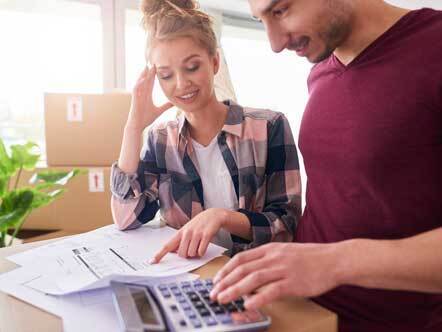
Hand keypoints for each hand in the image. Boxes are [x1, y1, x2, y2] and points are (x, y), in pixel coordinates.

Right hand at [126, 66, 172, 130]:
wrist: (138, 125)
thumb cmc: (146, 118)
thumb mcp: (159, 111)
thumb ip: (166, 106)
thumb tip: (174, 103)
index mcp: (147, 94)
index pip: (151, 82)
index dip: (154, 74)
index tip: (159, 67)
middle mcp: (142, 93)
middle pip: (146, 80)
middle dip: (150, 71)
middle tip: (154, 62)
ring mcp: (138, 95)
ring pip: (140, 82)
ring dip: (143, 74)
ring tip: (147, 66)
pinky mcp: (135, 99)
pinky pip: (136, 89)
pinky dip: (139, 83)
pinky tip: (143, 79)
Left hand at [150, 208, 228, 262]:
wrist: (214, 215)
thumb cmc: (199, 224)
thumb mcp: (188, 230)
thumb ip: (180, 241)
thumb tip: (173, 251)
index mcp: (180, 232)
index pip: (167, 245)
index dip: (159, 254)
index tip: (152, 262)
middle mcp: (187, 233)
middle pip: (181, 254)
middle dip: (187, 255)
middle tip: (192, 248)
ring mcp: (196, 234)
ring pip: (191, 254)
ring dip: (195, 253)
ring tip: (199, 245)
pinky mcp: (206, 235)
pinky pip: (201, 251)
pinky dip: (202, 252)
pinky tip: (204, 245)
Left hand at [209, 242, 342, 309]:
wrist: (334, 259)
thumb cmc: (310, 258)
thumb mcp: (285, 252)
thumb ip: (268, 260)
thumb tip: (250, 273)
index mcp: (270, 249)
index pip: (241, 258)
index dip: (226, 270)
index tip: (216, 280)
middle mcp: (274, 257)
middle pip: (243, 269)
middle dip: (225, 282)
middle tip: (214, 293)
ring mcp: (283, 269)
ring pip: (253, 279)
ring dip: (235, 290)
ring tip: (223, 299)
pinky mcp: (294, 282)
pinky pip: (272, 291)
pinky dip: (258, 298)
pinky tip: (248, 305)